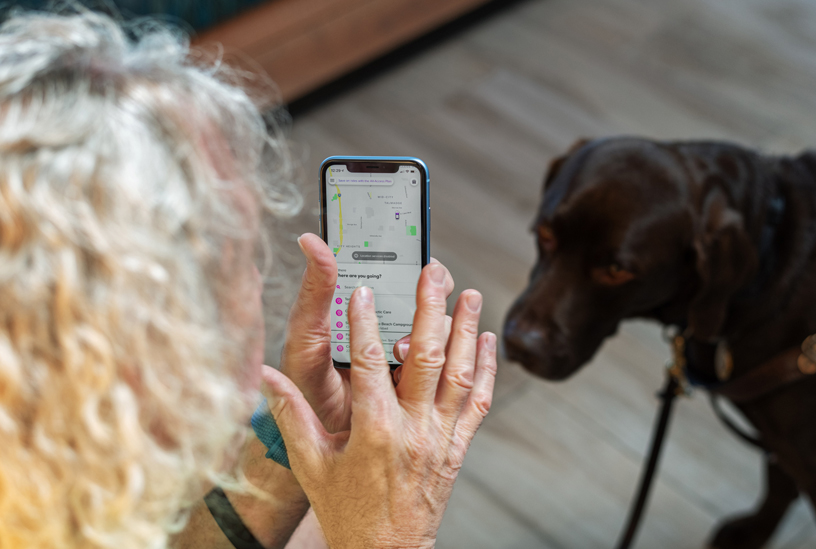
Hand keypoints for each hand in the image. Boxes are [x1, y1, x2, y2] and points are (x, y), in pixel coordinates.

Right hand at [262, 263, 497, 548]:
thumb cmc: (346, 510)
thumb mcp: (311, 464)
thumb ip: (291, 416)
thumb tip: (264, 376)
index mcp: (374, 431)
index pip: (368, 363)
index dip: (364, 323)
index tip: (363, 290)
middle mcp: (414, 429)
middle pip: (425, 358)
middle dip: (428, 310)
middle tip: (431, 274)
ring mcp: (441, 437)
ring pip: (460, 374)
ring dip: (466, 331)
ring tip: (468, 295)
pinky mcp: (458, 447)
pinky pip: (478, 402)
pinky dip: (486, 369)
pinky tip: (487, 341)